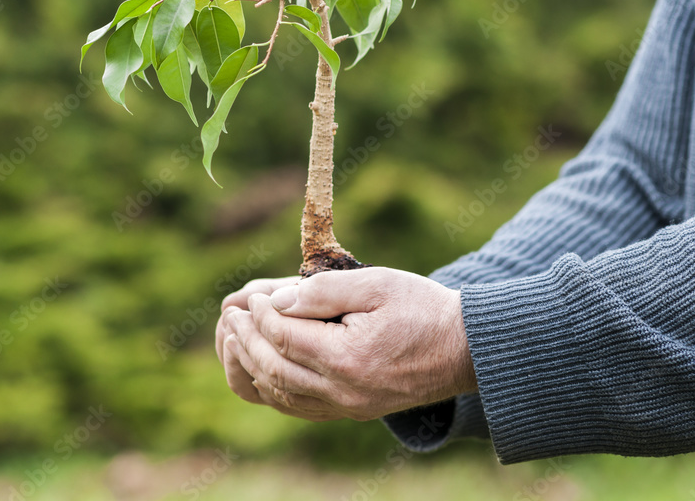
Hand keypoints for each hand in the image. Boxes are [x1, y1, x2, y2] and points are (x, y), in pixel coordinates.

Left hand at [220, 267, 476, 421]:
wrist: (464, 348)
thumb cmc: (421, 307)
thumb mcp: (375, 283)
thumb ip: (321, 291)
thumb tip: (275, 303)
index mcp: (348, 357)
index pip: (283, 338)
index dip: (259, 315)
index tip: (252, 297)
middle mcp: (343, 391)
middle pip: (273, 369)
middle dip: (245, 340)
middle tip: (230, 315)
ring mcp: (346, 407)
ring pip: (279, 394)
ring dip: (250, 365)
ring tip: (235, 338)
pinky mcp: (350, 411)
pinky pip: (296, 407)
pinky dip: (270, 388)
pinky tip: (259, 366)